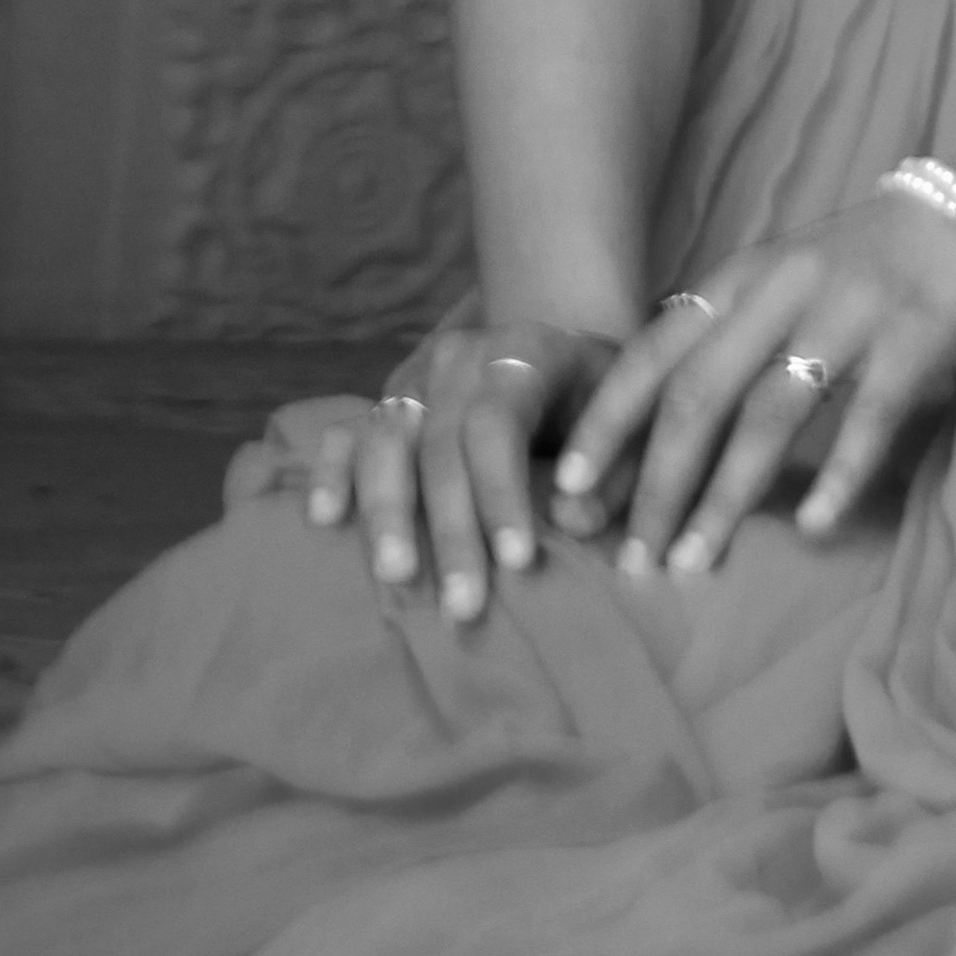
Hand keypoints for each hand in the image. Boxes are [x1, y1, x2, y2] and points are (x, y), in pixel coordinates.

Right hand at [299, 316, 618, 626]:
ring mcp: (415, 376)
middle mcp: (461, 357)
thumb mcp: (629, 423)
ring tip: (397, 575)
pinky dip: (331, 471)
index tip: (519, 563)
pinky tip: (326, 518)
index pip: (499, 424)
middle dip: (451, 529)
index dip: (502, 494)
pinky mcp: (384, 402)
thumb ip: (616, 472)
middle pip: (441, 443)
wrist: (564, 354)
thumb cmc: (602, 403)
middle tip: (463, 604)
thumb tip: (573, 519)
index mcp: (527, 350)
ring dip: (387, 512)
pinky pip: (346, 432)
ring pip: (386, 440)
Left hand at [552, 187, 955, 580]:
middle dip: (657, 482)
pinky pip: (869, 413)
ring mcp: (852, 309)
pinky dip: (838, 474)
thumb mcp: (783, 286)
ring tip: (696, 563)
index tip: (569, 488)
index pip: (654, 352)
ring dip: (725, 495)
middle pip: (700, 392)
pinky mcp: (917, 336)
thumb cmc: (866, 269)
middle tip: (632, 558)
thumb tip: (648, 442)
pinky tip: (813, 528)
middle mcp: (785, 287)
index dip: (608, 421)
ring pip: (771, 411)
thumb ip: (727, 347)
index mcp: (742, 277)